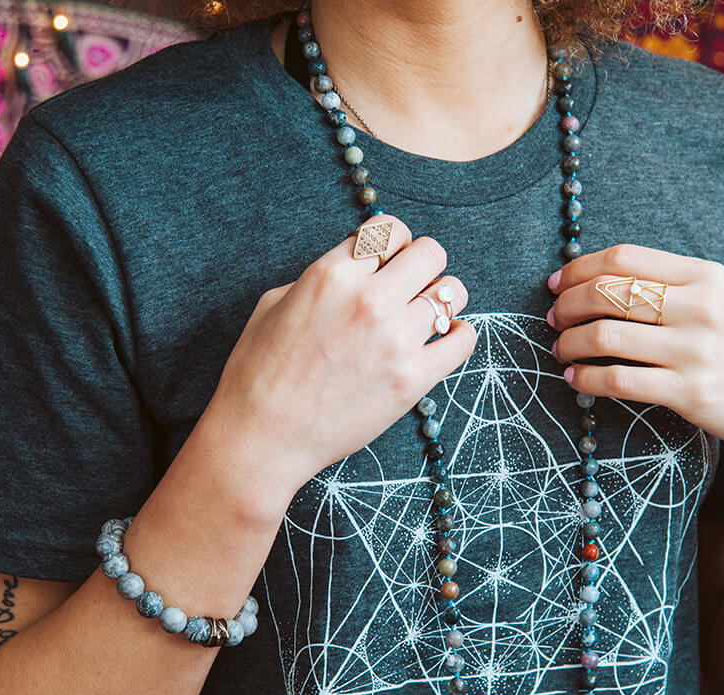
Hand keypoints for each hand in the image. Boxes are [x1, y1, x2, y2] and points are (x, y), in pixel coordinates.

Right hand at [207, 215, 476, 506]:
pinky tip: (445, 341)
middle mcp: (369, 300)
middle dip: (423, 265)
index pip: (389, 230)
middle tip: (412, 288)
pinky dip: (459, 336)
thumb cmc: (259, 372)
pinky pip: (463, 341)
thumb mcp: (276, 303)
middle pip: (431, 252)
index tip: (390, 262)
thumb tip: (358, 270)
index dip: (394, 243)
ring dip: (443, 299)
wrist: (263, 435)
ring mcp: (395, 340)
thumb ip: (323, 278)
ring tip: (427, 317)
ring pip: (453, 291)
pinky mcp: (412, 380)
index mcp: (332, 273)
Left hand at [547, 245, 723, 460]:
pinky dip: (586, 378)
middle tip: (554, 320)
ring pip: (605, 336)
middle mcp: (700, 307)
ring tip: (560, 351)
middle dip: (567, 305)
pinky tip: (576, 379)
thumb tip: (605, 281)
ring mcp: (695, 351)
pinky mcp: (689, 393)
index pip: (624, 258)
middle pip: (607, 292)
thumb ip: (675, 287)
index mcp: (706, 276)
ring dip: (569, 343)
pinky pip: (618, 380)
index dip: (579, 270)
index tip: (557, 285)